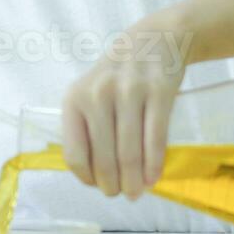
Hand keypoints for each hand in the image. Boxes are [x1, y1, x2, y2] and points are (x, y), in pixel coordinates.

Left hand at [61, 24, 186, 199]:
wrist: (154, 39)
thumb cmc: (117, 76)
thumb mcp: (90, 93)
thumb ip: (88, 129)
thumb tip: (95, 177)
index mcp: (75, 99)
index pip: (75, 154)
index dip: (87, 178)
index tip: (98, 186)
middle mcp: (98, 95)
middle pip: (104, 158)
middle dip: (113, 186)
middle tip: (122, 194)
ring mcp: (129, 92)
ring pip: (129, 152)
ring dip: (134, 181)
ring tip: (138, 192)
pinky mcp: (159, 92)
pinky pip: (155, 138)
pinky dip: (154, 165)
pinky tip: (154, 178)